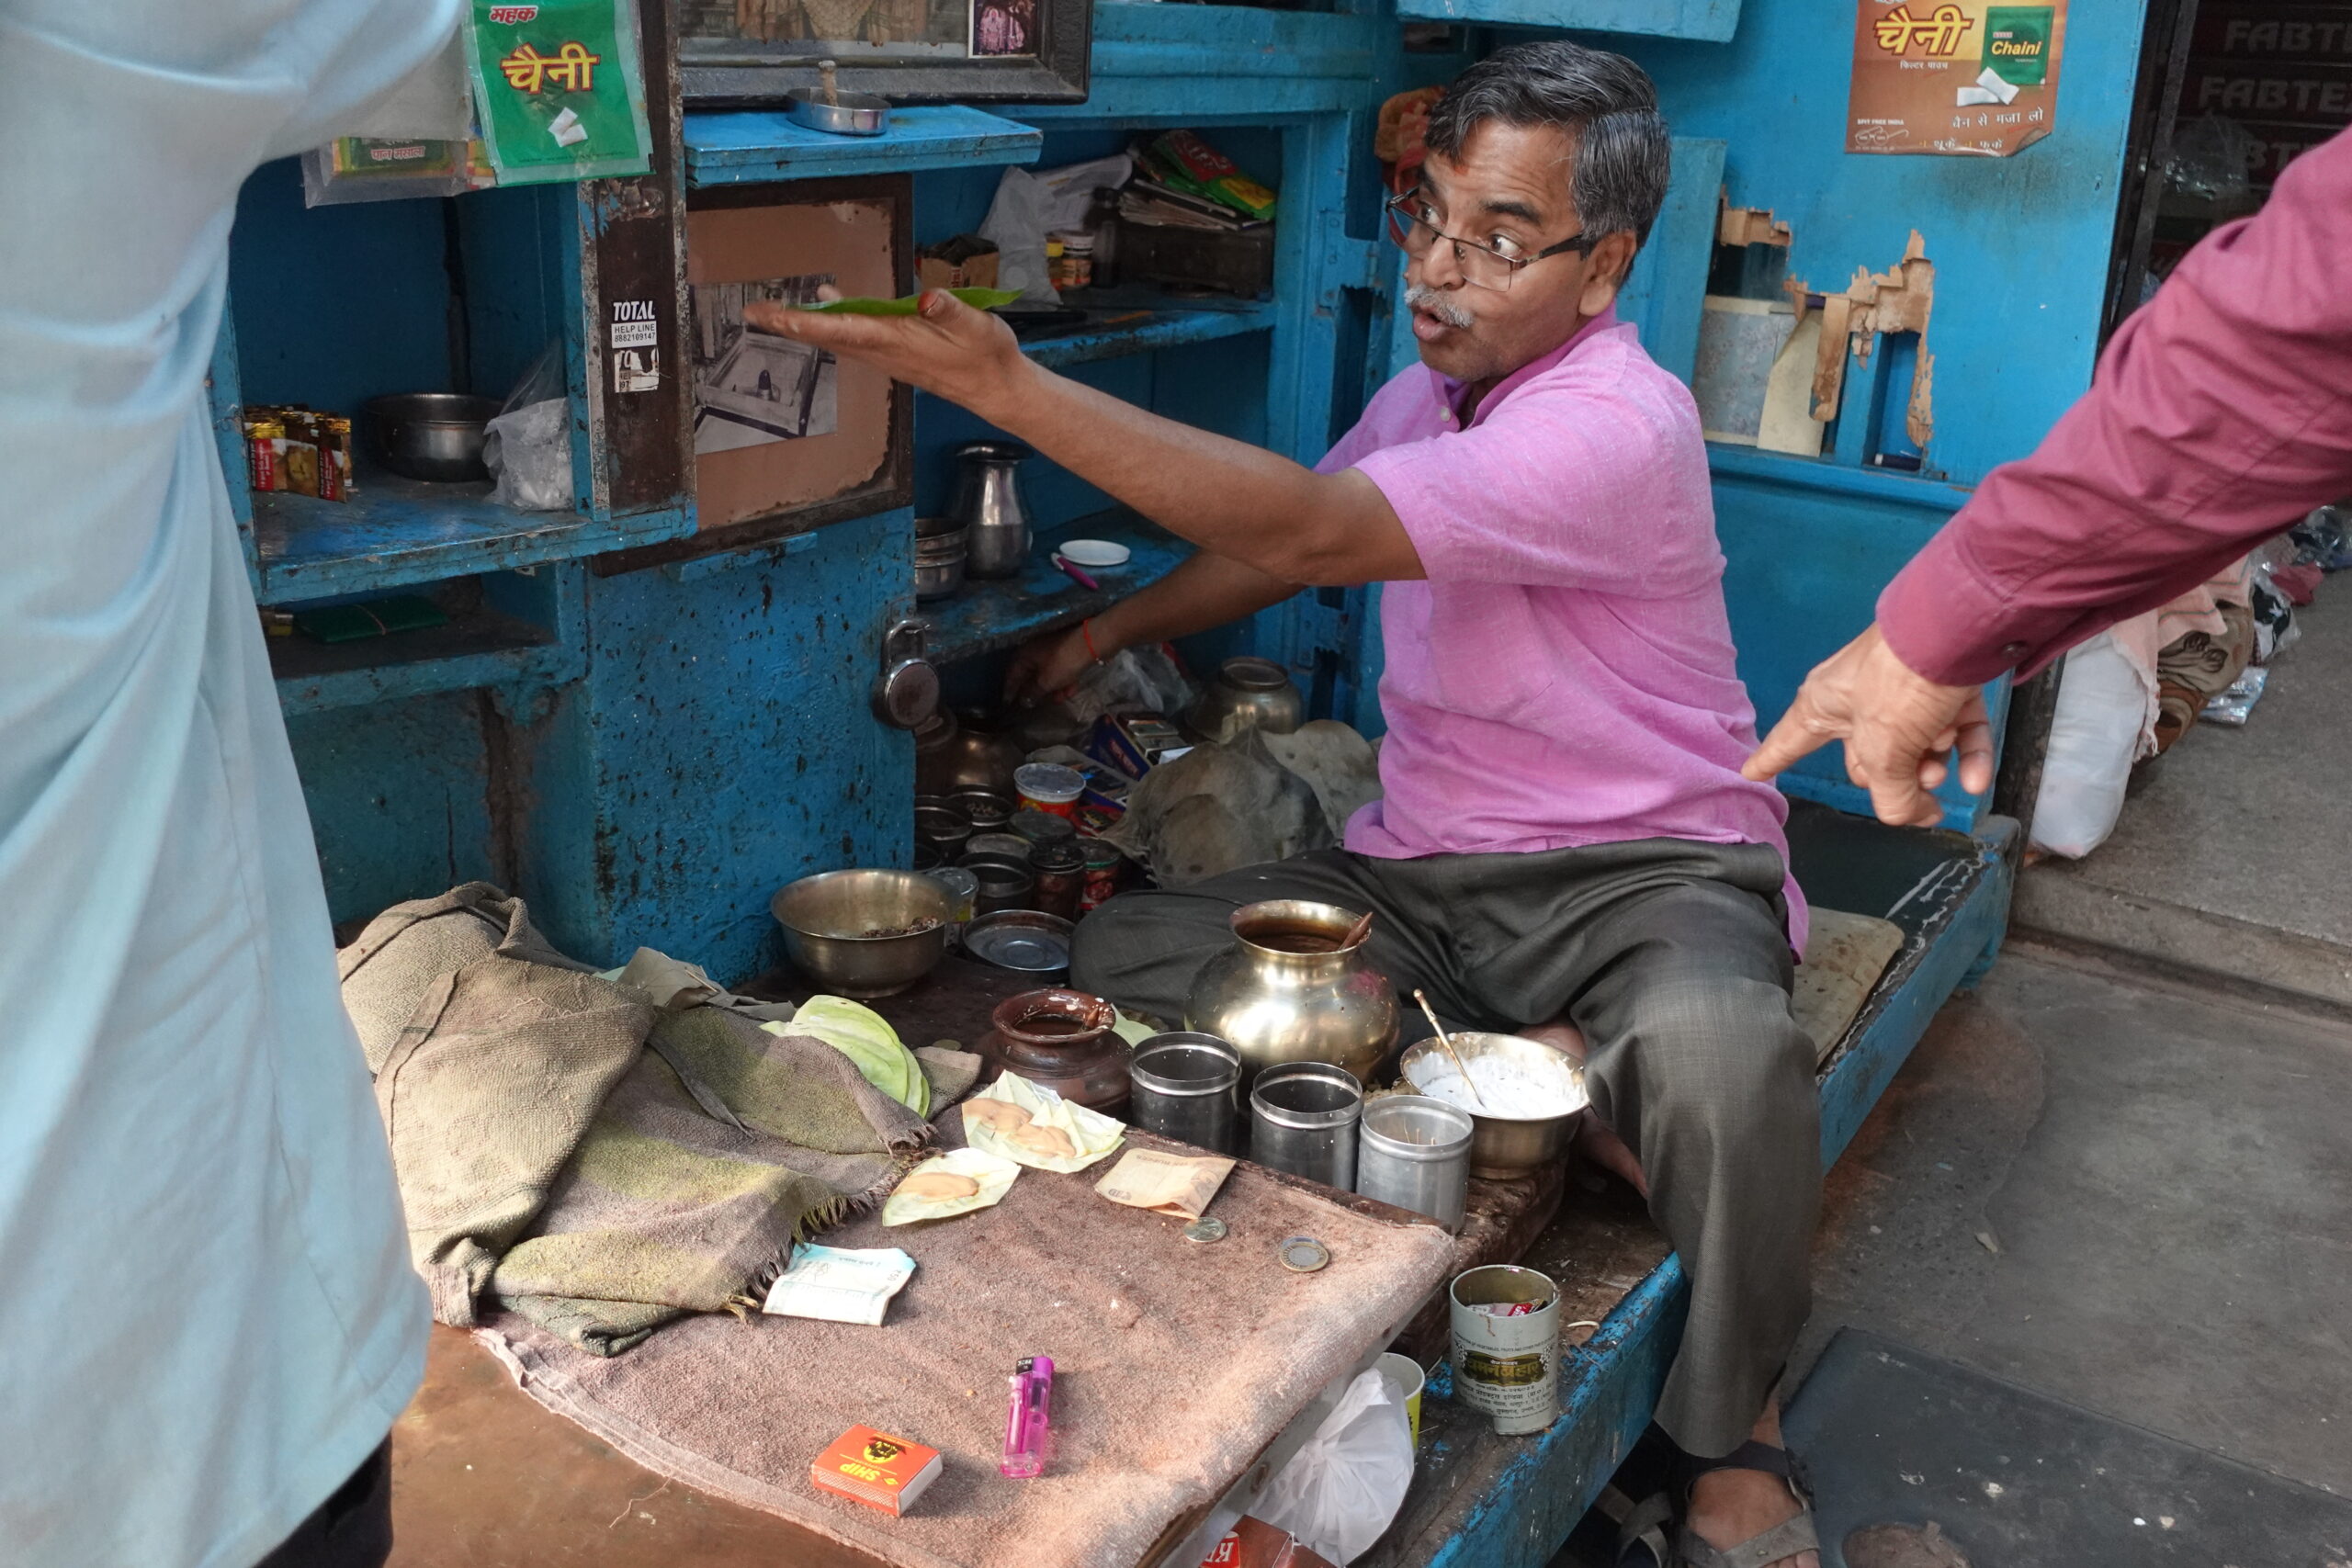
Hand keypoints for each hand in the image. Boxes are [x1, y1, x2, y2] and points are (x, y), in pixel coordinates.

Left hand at [743, 289, 1028, 417]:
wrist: (996, 388)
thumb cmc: (987, 356)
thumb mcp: (975, 326)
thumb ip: (950, 309)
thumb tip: (927, 297)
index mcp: (896, 340)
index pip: (840, 329)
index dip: (805, 321)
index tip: (774, 315)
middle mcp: (883, 351)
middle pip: (826, 336)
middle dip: (789, 324)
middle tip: (754, 311)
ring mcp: (886, 355)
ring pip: (836, 338)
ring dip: (805, 324)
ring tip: (775, 310)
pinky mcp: (893, 353)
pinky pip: (852, 337)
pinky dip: (830, 322)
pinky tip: (828, 301)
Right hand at [1003, 622, 1099, 706]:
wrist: (1092, 643)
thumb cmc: (1063, 662)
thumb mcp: (1046, 682)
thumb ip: (1033, 693)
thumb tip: (1024, 701)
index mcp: (1024, 654)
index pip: (1012, 675)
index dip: (1010, 690)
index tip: (1008, 703)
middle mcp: (1034, 650)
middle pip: (1031, 675)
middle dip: (1037, 692)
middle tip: (1038, 705)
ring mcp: (1051, 649)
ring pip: (1047, 673)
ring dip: (1053, 688)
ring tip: (1060, 698)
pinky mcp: (1066, 651)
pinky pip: (1060, 669)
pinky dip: (1064, 680)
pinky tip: (1071, 690)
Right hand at [1743, 623, 1994, 827]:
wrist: (1957, 631)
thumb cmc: (1898, 687)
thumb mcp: (1884, 752)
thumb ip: (1889, 796)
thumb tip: (1908, 814)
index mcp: (1823, 706)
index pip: (1789, 743)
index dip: (1772, 760)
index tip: (1751, 773)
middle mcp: (1858, 700)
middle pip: (1868, 760)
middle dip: (1896, 780)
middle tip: (1920, 792)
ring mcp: (1904, 693)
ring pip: (1915, 747)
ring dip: (1931, 767)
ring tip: (1942, 770)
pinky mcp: (1946, 688)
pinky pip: (1953, 732)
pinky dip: (1966, 755)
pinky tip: (1974, 779)